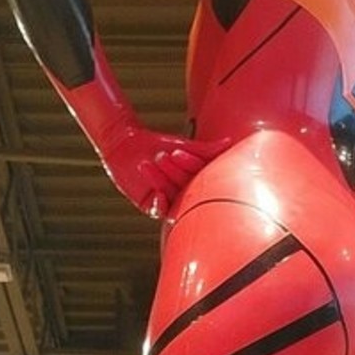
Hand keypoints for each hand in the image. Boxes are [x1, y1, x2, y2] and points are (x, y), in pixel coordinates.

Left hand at [100, 117, 228, 218]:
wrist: (124, 146)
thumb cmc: (155, 144)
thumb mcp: (183, 146)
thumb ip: (206, 149)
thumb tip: (229, 142)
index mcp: (195, 179)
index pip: (200, 177)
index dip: (191, 165)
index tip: (178, 153)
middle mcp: (183, 192)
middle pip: (186, 187)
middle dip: (175, 172)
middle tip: (164, 156)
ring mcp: (169, 201)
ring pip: (173, 196)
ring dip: (164, 182)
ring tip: (152, 162)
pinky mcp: (152, 207)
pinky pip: (160, 211)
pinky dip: (160, 204)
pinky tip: (158, 195)